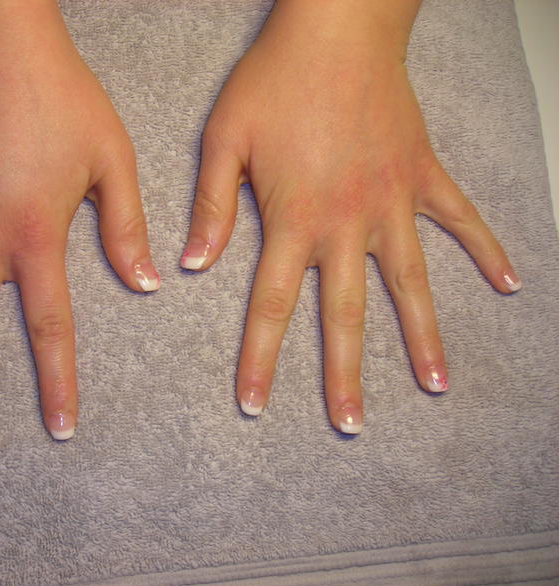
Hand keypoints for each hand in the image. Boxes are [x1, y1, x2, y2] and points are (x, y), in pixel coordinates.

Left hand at [181, 0, 518, 432]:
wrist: (336, 26)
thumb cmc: (273, 79)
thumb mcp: (223, 140)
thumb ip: (211, 208)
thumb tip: (191, 265)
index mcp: (293, 220)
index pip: (271, 306)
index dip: (259, 361)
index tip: (255, 408)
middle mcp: (347, 223)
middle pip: (345, 315)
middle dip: (344, 376)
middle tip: (352, 426)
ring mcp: (392, 202)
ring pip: (412, 283)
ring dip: (424, 337)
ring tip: (438, 385)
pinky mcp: (423, 175)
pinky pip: (461, 219)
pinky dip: (486, 249)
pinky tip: (512, 283)